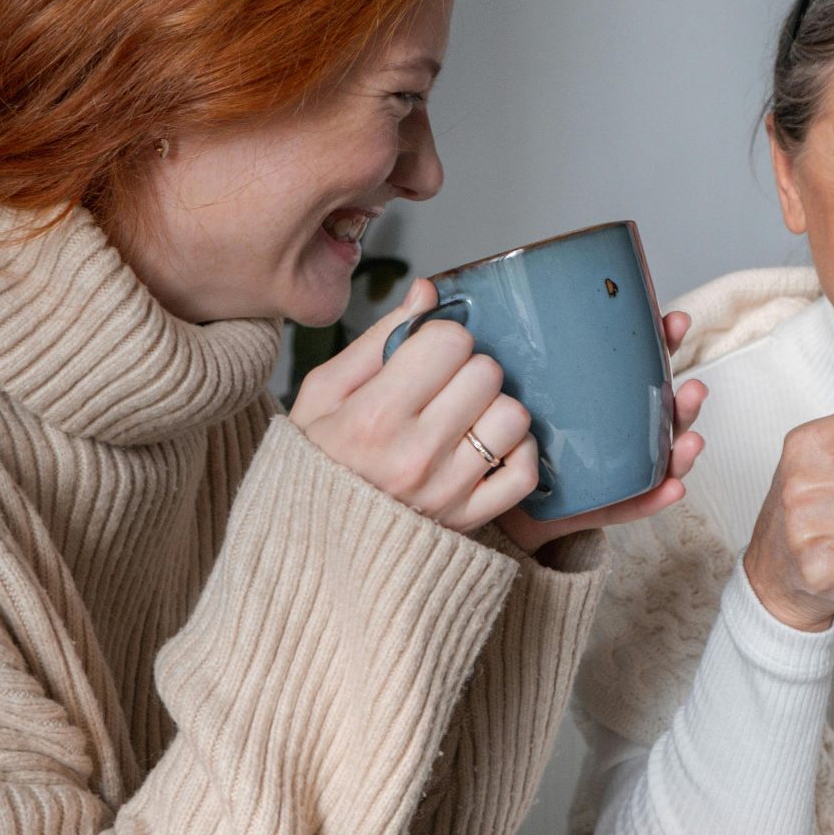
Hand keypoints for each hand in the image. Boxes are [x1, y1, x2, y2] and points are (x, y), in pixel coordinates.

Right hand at [290, 279, 538, 530]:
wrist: (308, 543)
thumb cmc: (317, 460)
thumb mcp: (324, 393)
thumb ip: (378, 337)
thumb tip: (428, 292)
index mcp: (374, 415)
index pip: (450, 341)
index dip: (440, 339)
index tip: (425, 357)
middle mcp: (416, 454)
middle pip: (486, 372)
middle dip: (467, 369)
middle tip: (442, 387)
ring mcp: (448, 490)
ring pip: (513, 417)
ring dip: (493, 409)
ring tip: (463, 418)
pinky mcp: (470, 520)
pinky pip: (525, 471)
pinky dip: (516, 453)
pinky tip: (487, 447)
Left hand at [495, 309, 707, 553]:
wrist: (475, 490)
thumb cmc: (490, 426)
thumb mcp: (498, 380)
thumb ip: (493, 343)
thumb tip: (439, 283)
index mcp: (596, 395)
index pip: (637, 364)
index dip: (662, 343)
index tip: (674, 321)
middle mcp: (612, 431)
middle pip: (660, 414)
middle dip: (684, 401)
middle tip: (693, 388)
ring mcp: (610, 470)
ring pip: (657, 459)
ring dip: (682, 449)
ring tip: (692, 441)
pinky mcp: (596, 507)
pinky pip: (631, 504)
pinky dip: (655, 498)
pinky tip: (673, 489)